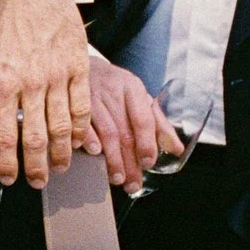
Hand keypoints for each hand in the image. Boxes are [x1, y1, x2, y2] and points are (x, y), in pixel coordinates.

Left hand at [0, 0, 92, 188]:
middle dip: (36, 167)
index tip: (10, 178)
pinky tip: (80, 141)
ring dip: (61, 154)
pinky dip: (82, 129)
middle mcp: (30, 82)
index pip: (4, 134)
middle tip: (38, 181)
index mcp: (2, 81)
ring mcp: (56, 75)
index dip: (7, 163)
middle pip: (35, 137)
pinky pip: (82, 107)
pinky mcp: (78, 67)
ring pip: (62, 127)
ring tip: (60, 167)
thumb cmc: (10, 21)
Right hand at [85, 56, 181, 189]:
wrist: (83, 66)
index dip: (146, 143)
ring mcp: (91, 96)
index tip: (148, 163)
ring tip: (117, 178)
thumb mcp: (138, 98)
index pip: (143, 119)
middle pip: (124, 131)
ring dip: (111, 159)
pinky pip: (80, 125)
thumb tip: (176, 150)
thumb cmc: (115, 87)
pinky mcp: (72, 102)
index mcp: (133, 88)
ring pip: (105, 132)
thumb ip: (157, 123)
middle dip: (129, 161)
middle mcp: (113, 91)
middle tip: (132, 182)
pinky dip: (87, 140)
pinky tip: (92, 154)